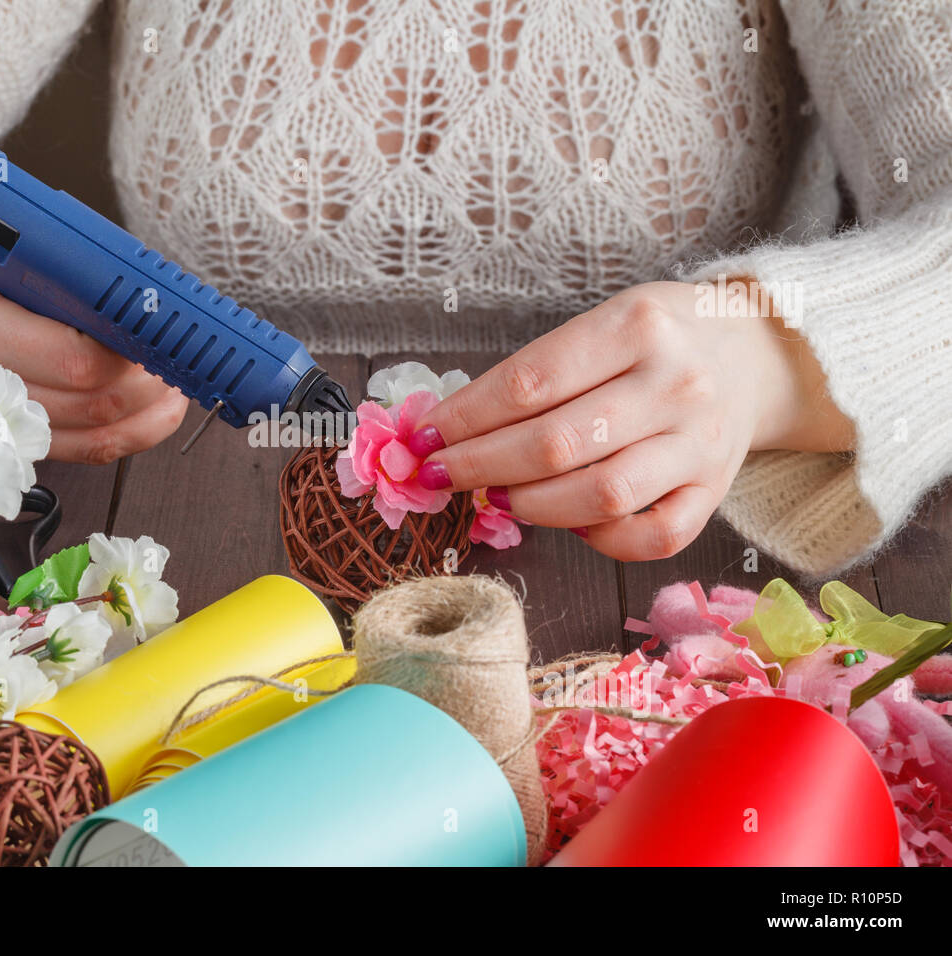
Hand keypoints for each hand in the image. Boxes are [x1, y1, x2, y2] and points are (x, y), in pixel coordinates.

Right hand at [0, 229, 188, 463]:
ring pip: (87, 439)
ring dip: (144, 420)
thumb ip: (33, 257)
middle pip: (90, 405)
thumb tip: (119, 272)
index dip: (129, 354)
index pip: (72, 360)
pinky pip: (70, 453)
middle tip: (179, 359)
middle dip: (149, 387)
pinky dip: (117, 439)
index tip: (160, 332)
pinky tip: (145, 418)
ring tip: (175, 390)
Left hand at [408, 280, 854, 559]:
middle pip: (556, 444)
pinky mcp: (714, 491)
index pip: (530, 383)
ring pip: (600, 496)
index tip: (423, 439)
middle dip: (481, 466)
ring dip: (532, 505)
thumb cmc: (655, 340)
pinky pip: (652, 536)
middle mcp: (675, 384)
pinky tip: (571, 522)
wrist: (753, 353)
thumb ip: (533, 374)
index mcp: (637, 326)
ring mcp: (700, 443)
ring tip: (500, 495)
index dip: (465, 418)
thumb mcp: (600, 325)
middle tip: (442, 474)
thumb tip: (447, 430)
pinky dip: (600, 540)